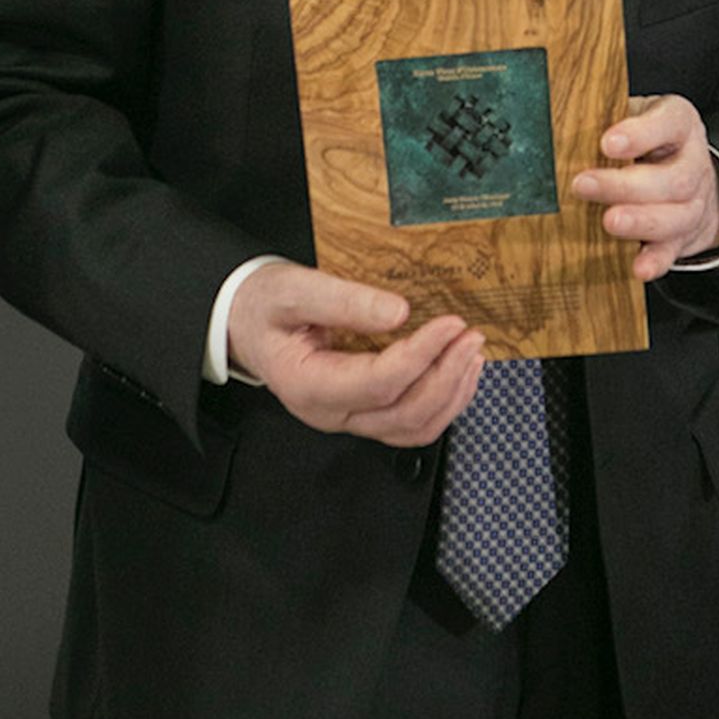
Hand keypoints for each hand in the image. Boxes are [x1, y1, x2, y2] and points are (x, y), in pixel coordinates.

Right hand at [227, 261, 482, 445]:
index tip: (451, 324)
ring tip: (472, 353)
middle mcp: (331, 413)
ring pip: (413, 428)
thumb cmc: (264, 305)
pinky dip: (443, 401)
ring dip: (451, 394)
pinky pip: (411, 423)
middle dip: (446, 376)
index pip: (378, 382)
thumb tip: (399, 313)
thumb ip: (343, 300)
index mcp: (309, 386)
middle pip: (404, 414)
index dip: (421, 356)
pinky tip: (458, 371)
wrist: (245, 322)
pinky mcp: (365, 413)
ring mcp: (350, 418)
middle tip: (471, 336)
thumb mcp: (294, 289)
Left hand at [571, 92, 718, 281]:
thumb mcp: (629, 114)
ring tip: (609, 222)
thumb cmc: (644, 140)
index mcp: (679, 124)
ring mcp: (692, 203)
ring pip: (677, 216)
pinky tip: (637, 266)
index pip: (669, 122)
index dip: (641, 133)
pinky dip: (654, 260)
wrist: (685, 174)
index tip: (607, 143)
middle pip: (673, 178)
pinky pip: (672, 250)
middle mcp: (692, 162)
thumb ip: (604, 118)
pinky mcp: (683, 236)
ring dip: (640, 222)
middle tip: (584, 185)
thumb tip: (554, 127)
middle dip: (626, 185)